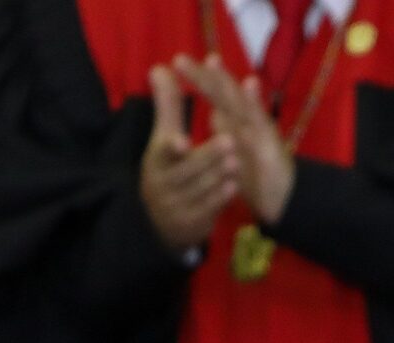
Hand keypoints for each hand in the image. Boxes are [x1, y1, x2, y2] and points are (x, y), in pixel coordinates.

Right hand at [138, 64, 237, 250]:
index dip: (171, 147)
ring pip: (199, 190)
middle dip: (207, 157)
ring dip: (218, 176)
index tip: (182, 141)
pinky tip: (233, 187)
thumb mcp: (164, 139)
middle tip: (230, 142)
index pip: (162, 152)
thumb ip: (168, 107)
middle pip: (186, 171)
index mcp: (157, 160)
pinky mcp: (191, 223)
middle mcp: (163, 184)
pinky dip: (219, 199)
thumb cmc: (167, 171)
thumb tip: (160, 68)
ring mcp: (176, 206)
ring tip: (236, 162)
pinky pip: (207, 210)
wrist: (162, 222)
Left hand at [173, 54, 295, 224]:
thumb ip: (229, 132)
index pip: (216, 98)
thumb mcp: (237, 152)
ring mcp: (260, 129)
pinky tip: (250, 83)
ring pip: (240, 101)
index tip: (179, 63)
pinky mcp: (272, 141)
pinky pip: (261, 119)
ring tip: (212, 61)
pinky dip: (255, 101)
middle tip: (180, 59)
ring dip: (226, 81)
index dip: (200, 81)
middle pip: (224, 94)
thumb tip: (215, 113)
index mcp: (236, 124)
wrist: (284, 200)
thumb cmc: (260, 176)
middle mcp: (247, 122)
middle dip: (206, 76)